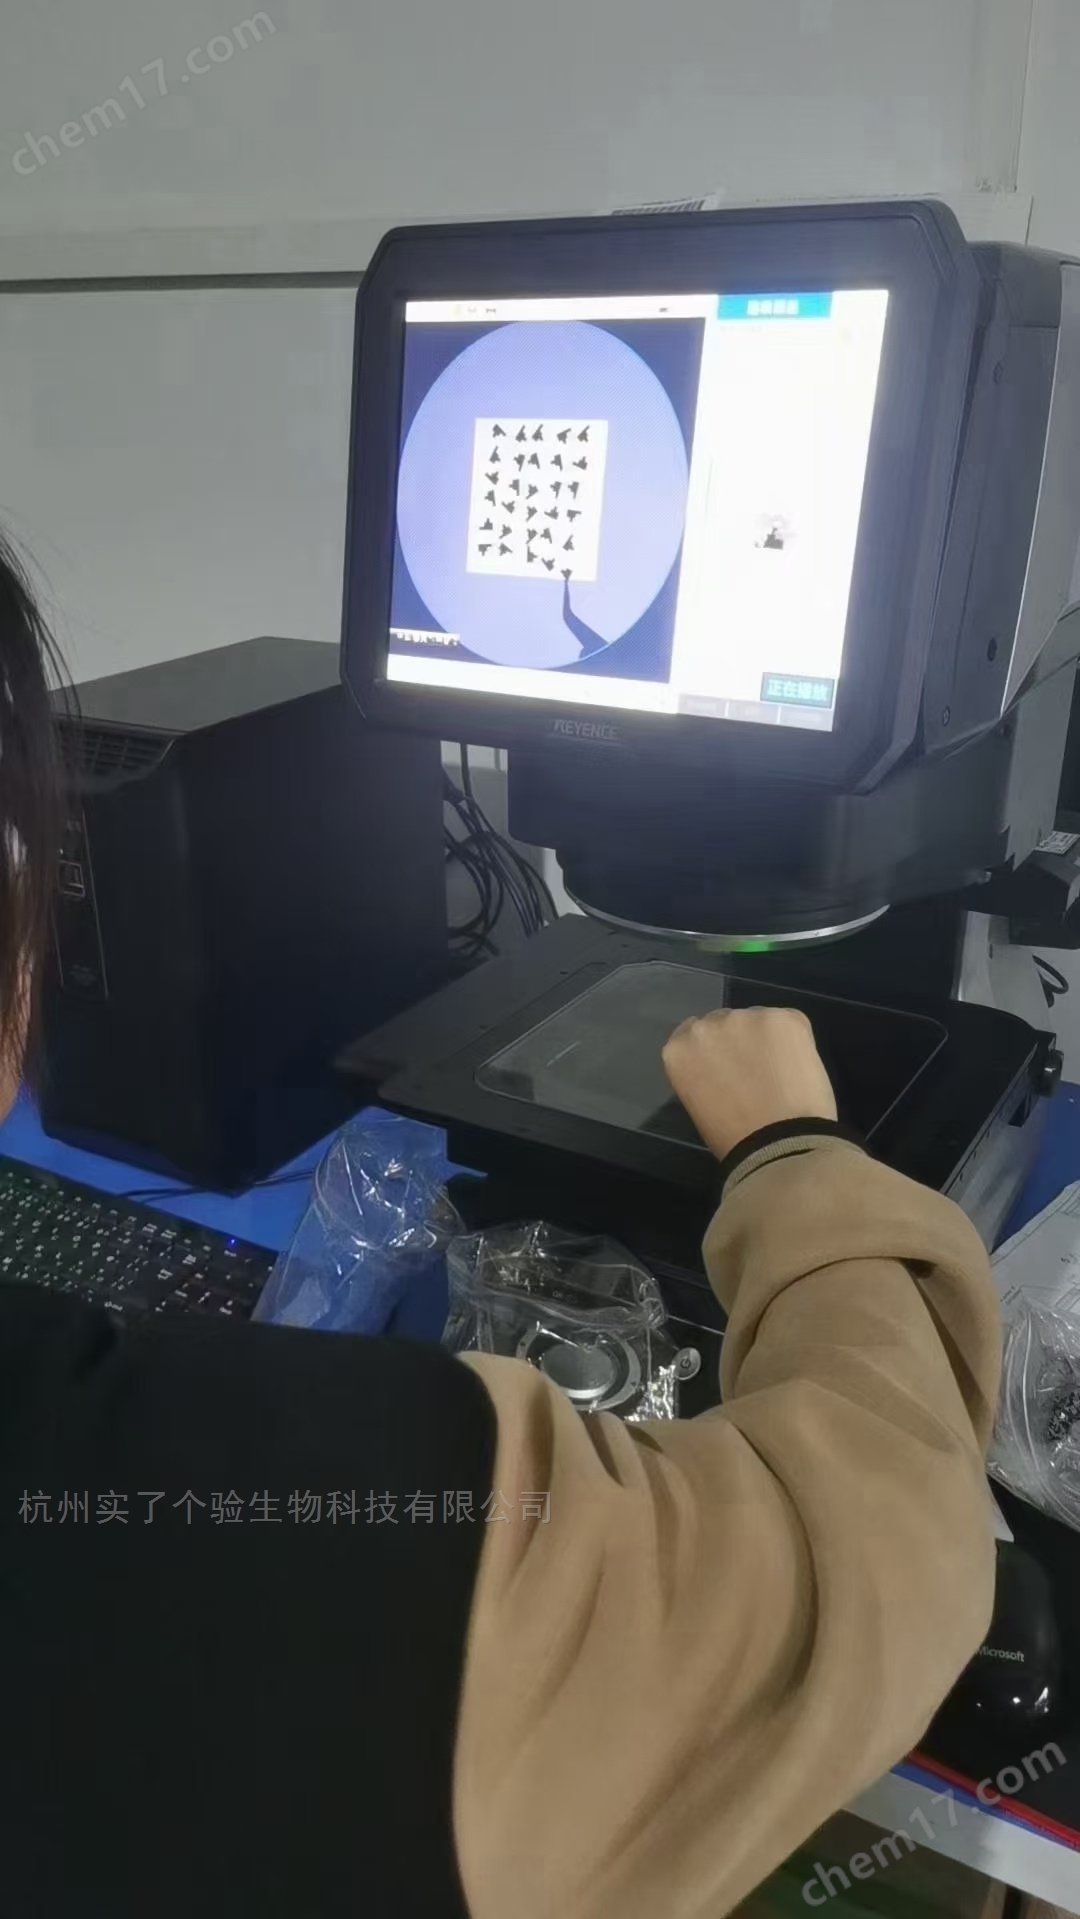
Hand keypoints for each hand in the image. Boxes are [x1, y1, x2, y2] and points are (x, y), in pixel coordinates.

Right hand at [662, 1007, 836, 1162]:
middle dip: (739, 1040)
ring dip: (767, 1040)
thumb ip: (705, 1075)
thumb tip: (726, 1069)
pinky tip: (799, 1070)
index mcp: (679, 1050)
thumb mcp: (701, 1105)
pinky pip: (791, 1023)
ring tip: (783, 1075)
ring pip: (759, 1022)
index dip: (715, 1050)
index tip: (728, 1066)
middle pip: (724, 1022)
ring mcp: (747, 1017)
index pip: (691, 1034)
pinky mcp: (785, 1017)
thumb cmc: (734, 1139)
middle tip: (757, 1072)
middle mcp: (707, 1025)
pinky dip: (797, 1042)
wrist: (779, 1146)